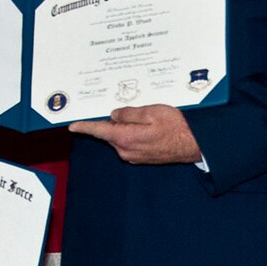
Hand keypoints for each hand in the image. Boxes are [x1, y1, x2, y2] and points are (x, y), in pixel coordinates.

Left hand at [69, 104, 201, 164]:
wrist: (194, 145)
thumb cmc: (176, 127)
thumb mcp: (152, 112)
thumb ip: (129, 113)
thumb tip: (114, 115)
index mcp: (126, 138)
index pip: (99, 131)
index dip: (85, 127)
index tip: (72, 126)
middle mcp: (126, 150)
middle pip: (110, 132)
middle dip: (114, 120)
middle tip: (128, 108)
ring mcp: (133, 156)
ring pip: (121, 137)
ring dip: (126, 126)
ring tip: (146, 117)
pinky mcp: (141, 157)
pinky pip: (130, 142)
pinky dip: (133, 133)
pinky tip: (148, 126)